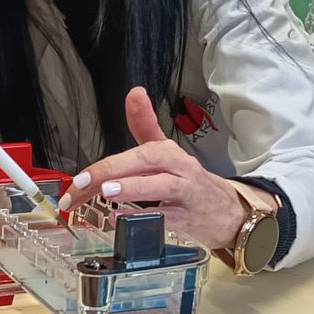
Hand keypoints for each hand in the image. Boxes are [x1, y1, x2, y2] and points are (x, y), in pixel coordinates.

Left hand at [57, 88, 262, 249]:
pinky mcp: (189, 220)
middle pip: (149, 161)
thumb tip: (134, 93)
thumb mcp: (167, 152)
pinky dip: (143, 218)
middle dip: (114, 169)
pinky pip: (167, 218)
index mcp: (168, 152)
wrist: (228, 212)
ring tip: (106, 191)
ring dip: (133, 188)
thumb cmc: (189, 182)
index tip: (95, 155)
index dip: (120, 145)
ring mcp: (185, 194)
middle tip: (85, 180)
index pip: (143, 144)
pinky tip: (120, 219)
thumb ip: (145, 124)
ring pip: (161, 187)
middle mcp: (178, 168)